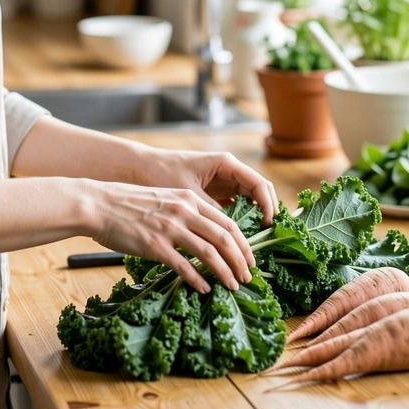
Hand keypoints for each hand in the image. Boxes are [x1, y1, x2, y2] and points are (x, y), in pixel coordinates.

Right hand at [84, 180, 255, 293]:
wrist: (98, 204)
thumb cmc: (128, 203)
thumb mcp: (164, 199)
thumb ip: (185, 213)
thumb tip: (204, 236)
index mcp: (188, 199)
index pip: (227, 222)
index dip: (243, 243)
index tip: (250, 259)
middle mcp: (183, 211)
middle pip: (225, 238)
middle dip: (241, 261)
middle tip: (248, 277)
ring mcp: (170, 228)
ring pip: (210, 253)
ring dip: (226, 272)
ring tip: (234, 286)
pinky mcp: (155, 245)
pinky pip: (184, 266)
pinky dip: (199, 280)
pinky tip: (205, 289)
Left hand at [137, 148, 277, 226]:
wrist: (140, 167)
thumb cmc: (162, 173)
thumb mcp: (189, 194)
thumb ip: (211, 212)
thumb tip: (228, 237)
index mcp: (226, 164)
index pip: (259, 184)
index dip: (268, 205)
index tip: (268, 226)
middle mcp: (228, 171)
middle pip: (259, 192)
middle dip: (266, 214)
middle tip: (265, 237)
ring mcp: (222, 181)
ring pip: (248, 201)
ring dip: (253, 220)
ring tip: (253, 244)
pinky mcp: (214, 193)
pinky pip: (234, 206)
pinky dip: (239, 221)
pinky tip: (237, 240)